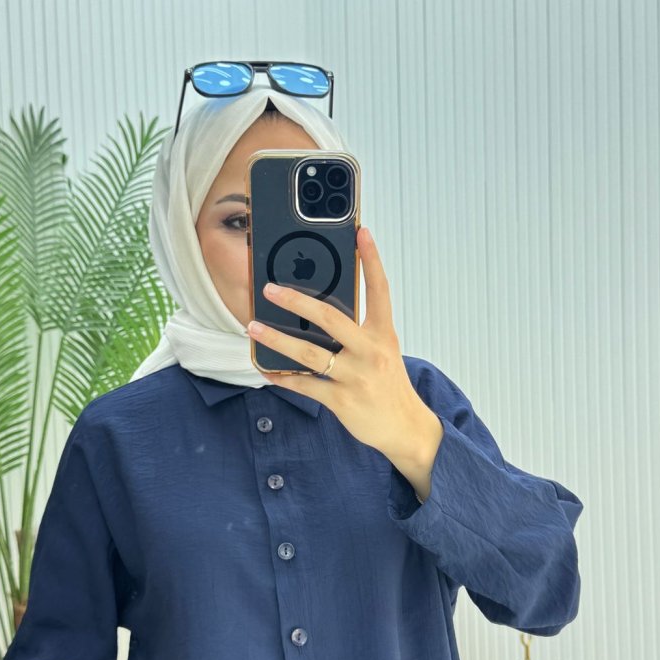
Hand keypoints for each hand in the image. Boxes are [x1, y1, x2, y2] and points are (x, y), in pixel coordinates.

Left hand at [247, 226, 442, 482]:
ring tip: (253, 328)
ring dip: (277, 339)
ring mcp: (356, 376)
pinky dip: (282, 377)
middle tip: (271, 288)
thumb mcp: (383, 350)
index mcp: (383, 333)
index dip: (371, 259)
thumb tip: (317, 312)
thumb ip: (358, 330)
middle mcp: (371, 351)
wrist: (406, 427)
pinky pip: (305, 385)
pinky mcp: (343, 400)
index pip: (379, 289)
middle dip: (297, 300)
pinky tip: (266, 369)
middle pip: (331, 318)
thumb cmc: (388, 384)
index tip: (362, 232)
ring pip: (309, 353)